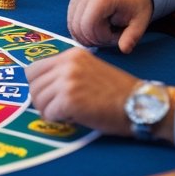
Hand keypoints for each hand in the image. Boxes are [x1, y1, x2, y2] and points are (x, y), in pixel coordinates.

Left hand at [25, 48, 139, 135]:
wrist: (140, 104)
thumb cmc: (117, 93)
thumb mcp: (90, 70)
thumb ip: (66, 72)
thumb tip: (42, 85)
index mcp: (72, 55)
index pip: (34, 69)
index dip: (39, 85)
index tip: (49, 95)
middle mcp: (68, 64)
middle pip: (33, 85)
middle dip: (42, 100)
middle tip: (58, 108)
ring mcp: (68, 81)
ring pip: (38, 100)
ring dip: (50, 111)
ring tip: (67, 113)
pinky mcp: (70, 100)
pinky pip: (48, 113)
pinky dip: (57, 120)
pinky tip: (73, 118)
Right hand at [66, 0, 153, 51]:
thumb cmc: (135, 8)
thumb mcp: (140, 23)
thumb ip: (132, 37)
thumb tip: (124, 49)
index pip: (88, 26)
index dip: (101, 37)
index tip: (116, 36)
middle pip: (79, 29)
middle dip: (95, 39)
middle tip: (111, 36)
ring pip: (73, 29)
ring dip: (89, 37)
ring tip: (105, 32)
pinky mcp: (73, 4)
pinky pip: (72, 26)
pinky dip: (83, 34)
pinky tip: (96, 30)